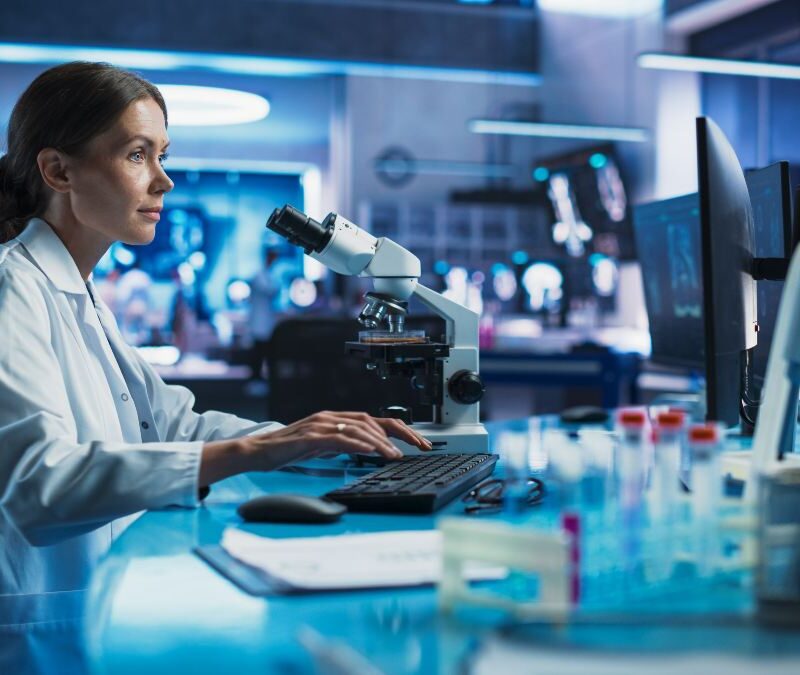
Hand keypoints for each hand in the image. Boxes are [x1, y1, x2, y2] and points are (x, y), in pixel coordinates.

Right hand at [243, 411, 432, 471]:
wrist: (256, 452)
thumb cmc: (286, 450)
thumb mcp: (322, 447)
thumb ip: (342, 444)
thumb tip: (364, 449)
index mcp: (336, 419)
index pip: (374, 420)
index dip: (400, 430)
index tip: (418, 443)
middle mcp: (331, 417)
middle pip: (373, 421)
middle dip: (400, 434)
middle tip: (419, 447)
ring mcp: (321, 425)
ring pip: (359, 428)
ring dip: (381, 442)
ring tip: (396, 455)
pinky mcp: (310, 436)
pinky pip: (339, 438)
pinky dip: (357, 444)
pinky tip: (370, 451)